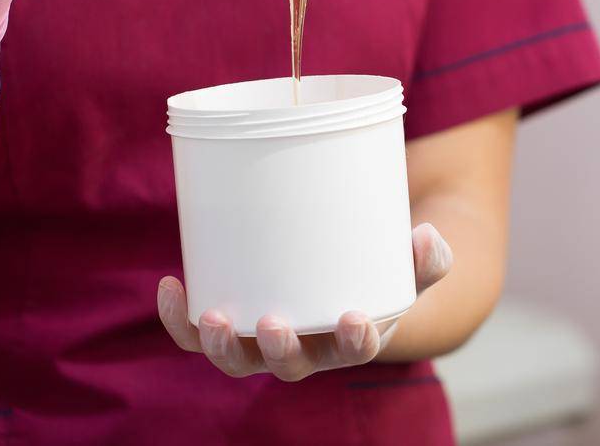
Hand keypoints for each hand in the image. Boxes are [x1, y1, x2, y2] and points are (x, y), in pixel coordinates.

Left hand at [157, 222, 454, 380]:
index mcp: (351, 338)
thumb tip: (427, 234)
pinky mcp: (231, 323)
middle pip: (287, 366)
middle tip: (273, 324)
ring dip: (220, 345)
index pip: (356, 351)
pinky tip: (170, 286)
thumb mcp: (408, 265)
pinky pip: (197, 333)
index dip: (355, 341)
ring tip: (213, 317)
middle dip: (277, 350)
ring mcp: (263, 340)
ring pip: (237, 359)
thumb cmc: (376, 272)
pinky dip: (180, 319)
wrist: (342, 277)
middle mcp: (306, 349)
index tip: (356, 318)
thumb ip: (428, 256)